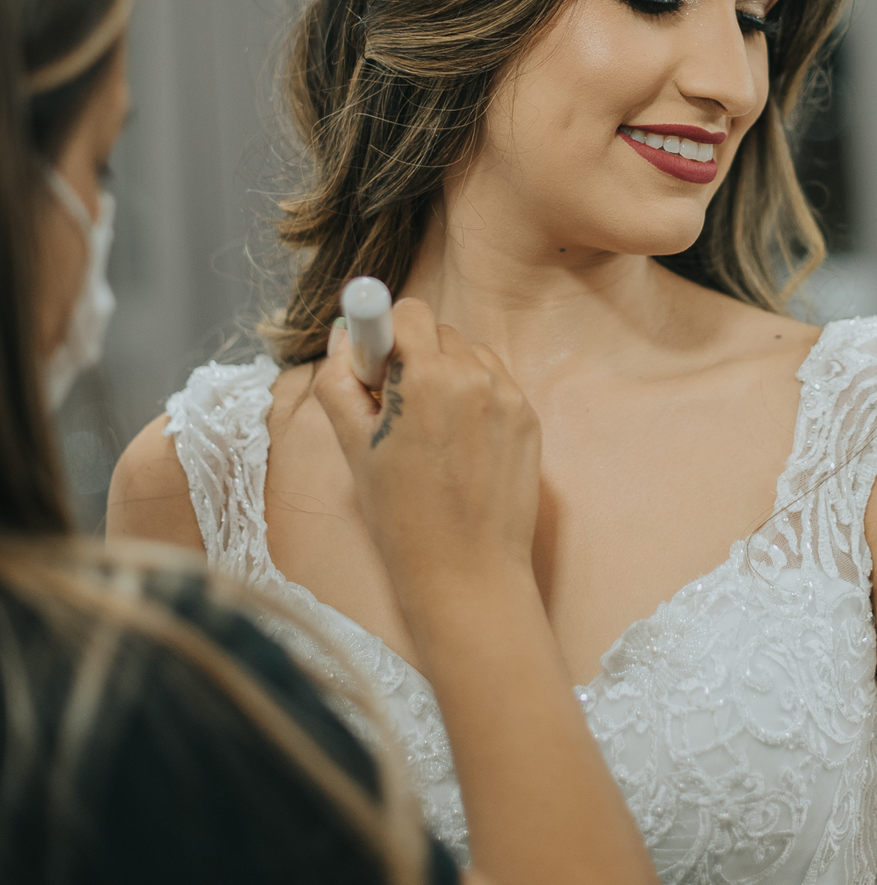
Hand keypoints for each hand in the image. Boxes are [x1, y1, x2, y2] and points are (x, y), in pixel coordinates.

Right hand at [314, 298, 541, 612]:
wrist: (467, 572)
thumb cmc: (402, 517)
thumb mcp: (354, 447)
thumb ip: (340, 381)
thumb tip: (346, 336)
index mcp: (424, 378)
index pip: (405, 311)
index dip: (383, 333)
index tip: (375, 362)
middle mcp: (472, 376)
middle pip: (436, 331)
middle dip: (412, 357)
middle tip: (396, 410)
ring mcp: (507, 395)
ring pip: (467, 354)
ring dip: (446, 374)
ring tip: (431, 433)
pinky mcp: (528, 416)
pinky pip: (494, 382)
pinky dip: (474, 397)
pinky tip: (460, 444)